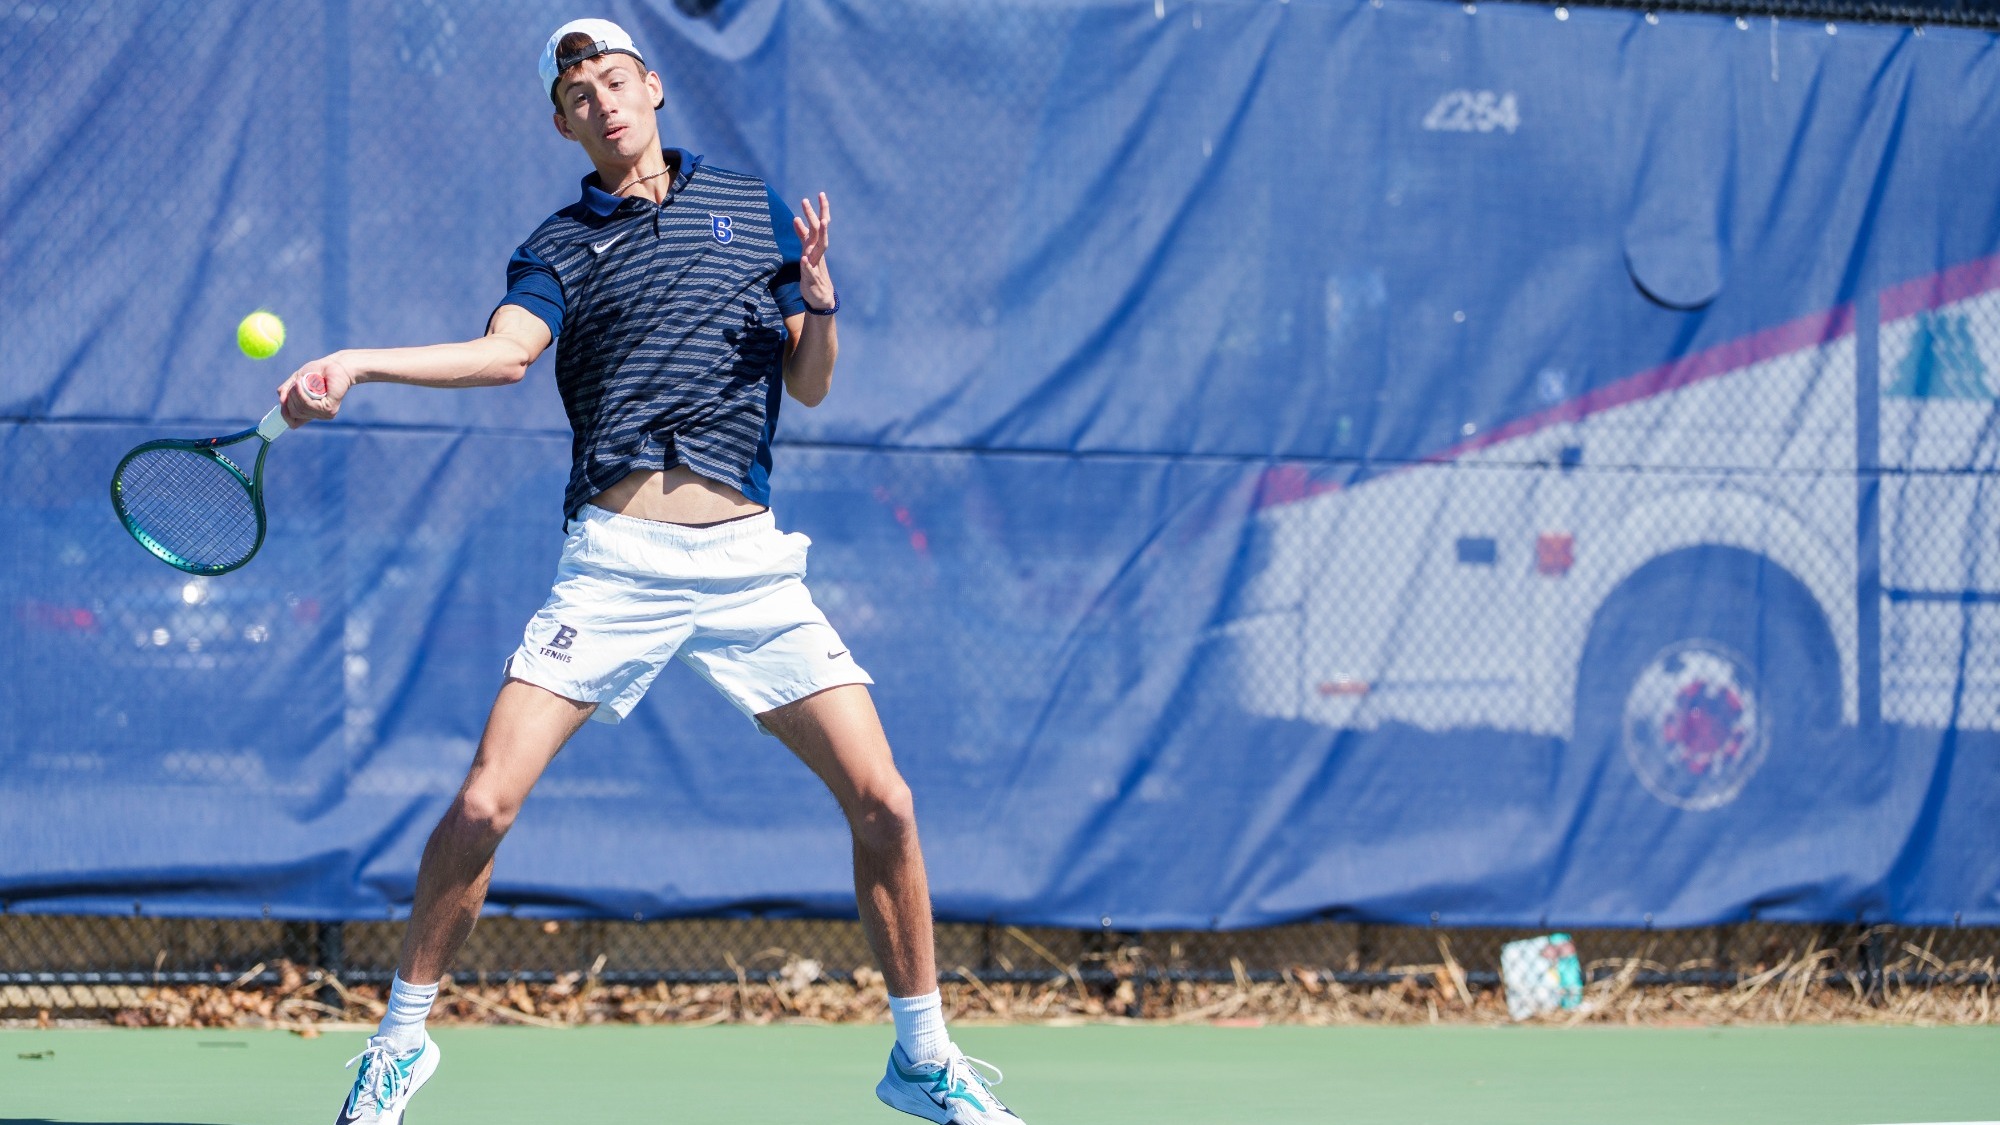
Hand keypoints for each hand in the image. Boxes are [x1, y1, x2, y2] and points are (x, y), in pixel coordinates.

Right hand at [278, 354, 355, 426]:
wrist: (334, 365)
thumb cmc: (317, 372)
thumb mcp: (296, 381)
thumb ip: (286, 391)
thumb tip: (281, 402)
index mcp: (310, 411)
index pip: (293, 423)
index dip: (285, 414)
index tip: (283, 400)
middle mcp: (317, 415)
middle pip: (294, 413)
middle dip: (290, 397)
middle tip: (296, 383)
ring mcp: (324, 413)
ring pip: (299, 409)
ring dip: (295, 393)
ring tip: (299, 381)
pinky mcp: (329, 409)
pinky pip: (307, 404)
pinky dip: (301, 393)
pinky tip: (301, 383)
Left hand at [793, 192, 834, 311]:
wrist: (820, 297)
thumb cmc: (813, 272)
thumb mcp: (806, 251)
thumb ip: (802, 236)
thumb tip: (797, 219)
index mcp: (815, 245)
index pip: (819, 224)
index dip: (820, 210)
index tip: (821, 194)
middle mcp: (818, 252)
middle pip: (818, 231)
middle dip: (814, 215)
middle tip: (806, 200)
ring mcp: (816, 264)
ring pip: (820, 247)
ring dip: (821, 234)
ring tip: (822, 222)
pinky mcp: (812, 279)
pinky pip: (810, 271)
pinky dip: (808, 265)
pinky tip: (804, 258)